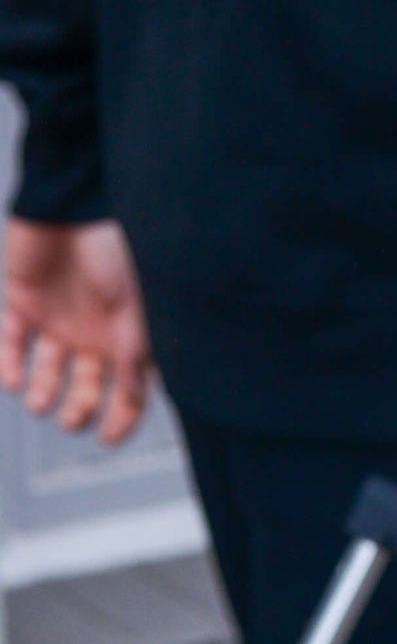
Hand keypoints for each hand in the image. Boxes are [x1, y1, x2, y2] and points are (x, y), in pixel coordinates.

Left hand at [0, 218, 151, 444]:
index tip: (107, 439)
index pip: (131, 386)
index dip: (123, 415)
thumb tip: (138, 399)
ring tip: (39, 401)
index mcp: (130, 332)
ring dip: (42, 393)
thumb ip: (136, 356)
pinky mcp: (24, 303)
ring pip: (47, 371)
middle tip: (71, 419)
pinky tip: (13, 379)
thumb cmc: (116, 247)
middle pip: (87, 386)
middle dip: (79, 409)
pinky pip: (12, 343)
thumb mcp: (136, 308)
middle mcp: (95, 330)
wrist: (72, 204)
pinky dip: (10, 365)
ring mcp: (59, 317)